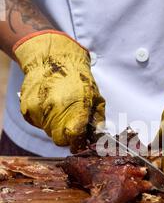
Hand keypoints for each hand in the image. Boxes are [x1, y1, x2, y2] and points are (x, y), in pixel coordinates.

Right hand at [14, 31, 104, 152]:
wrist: (52, 59)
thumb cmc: (77, 77)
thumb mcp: (96, 97)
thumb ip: (96, 120)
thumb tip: (96, 138)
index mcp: (75, 110)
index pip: (74, 139)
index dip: (78, 143)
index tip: (79, 142)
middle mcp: (55, 112)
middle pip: (59, 140)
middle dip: (66, 136)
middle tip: (70, 125)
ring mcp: (39, 111)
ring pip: (48, 131)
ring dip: (55, 126)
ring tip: (60, 108)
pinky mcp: (27, 109)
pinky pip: (37, 123)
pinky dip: (44, 119)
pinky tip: (49, 104)